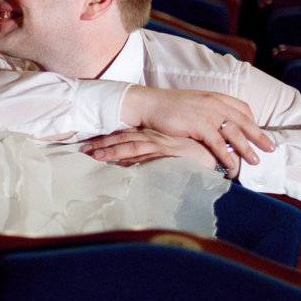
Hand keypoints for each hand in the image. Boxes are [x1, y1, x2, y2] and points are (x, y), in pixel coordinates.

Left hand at [80, 128, 235, 175]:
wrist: (218, 153)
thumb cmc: (194, 155)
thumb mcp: (170, 154)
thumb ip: (153, 158)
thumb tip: (133, 165)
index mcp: (154, 136)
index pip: (125, 136)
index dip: (107, 141)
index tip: (89, 146)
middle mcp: (155, 138)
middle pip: (123, 139)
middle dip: (102, 144)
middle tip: (83, 150)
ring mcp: (161, 145)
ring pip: (130, 146)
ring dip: (111, 151)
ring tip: (93, 156)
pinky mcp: (169, 153)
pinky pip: (147, 156)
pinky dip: (131, 159)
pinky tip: (117, 163)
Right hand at [122, 86, 272, 167]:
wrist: (149, 104)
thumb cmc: (168, 106)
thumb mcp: (194, 104)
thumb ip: (209, 112)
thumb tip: (218, 127)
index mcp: (216, 97)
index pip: (242, 108)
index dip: (253, 122)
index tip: (258, 133)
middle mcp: (216, 104)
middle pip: (244, 121)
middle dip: (259, 136)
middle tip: (270, 148)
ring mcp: (208, 114)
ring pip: (235, 133)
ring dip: (247, 148)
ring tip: (255, 161)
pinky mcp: (199, 125)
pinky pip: (218, 142)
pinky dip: (226, 154)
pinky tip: (231, 164)